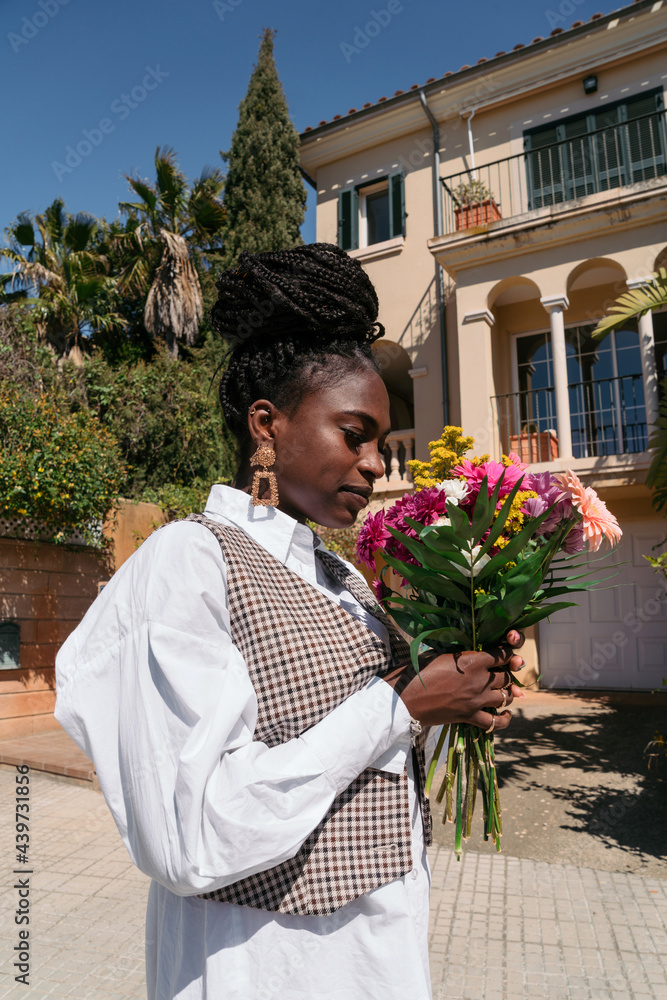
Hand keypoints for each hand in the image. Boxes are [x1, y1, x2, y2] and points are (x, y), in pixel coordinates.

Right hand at [383, 629, 525, 732]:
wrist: (403, 699)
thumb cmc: (415, 672)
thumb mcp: (437, 654)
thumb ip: (458, 655)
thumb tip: (468, 654)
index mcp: (471, 661)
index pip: (501, 655)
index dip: (508, 653)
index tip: (507, 653)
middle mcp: (478, 680)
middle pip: (506, 676)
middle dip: (508, 672)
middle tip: (504, 671)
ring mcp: (475, 700)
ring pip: (505, 696)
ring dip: (507, 692)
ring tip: (504, 689)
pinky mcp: (469, 716)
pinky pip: (495, 722)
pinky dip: (504, 718)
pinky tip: (506, 713)